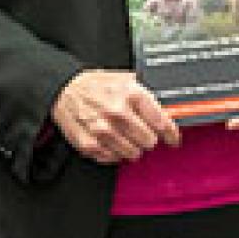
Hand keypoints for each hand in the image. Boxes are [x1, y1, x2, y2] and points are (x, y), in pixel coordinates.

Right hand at [50, 69, 179, 163]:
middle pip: (149, 141)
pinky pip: (113, 158)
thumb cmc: (97, 85)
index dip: (171, 133)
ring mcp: (103, 130)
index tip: (174, 140)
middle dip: (148, 139)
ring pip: (132, 153)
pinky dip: (115, 153)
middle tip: (142, 134)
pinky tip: (112, 141)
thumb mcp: (126, 79)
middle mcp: (118, 112)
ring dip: (132, 148)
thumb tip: (171, 110)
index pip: (161, 122)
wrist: (65, 89)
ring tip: (125, 137)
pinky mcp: (89, 144)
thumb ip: (147, 95)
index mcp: (131, 93)